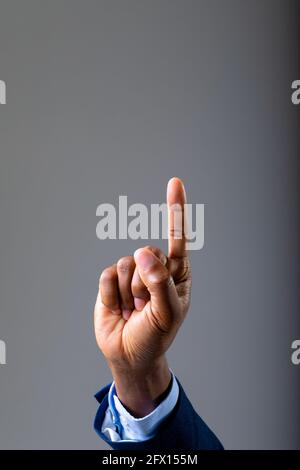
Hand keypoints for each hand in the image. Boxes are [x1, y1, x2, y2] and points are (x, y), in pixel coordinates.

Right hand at [94, 177, 191, 415]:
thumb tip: (144, 252)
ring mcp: (132, 273)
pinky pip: (108, 274)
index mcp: (176, 272)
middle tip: (145, 307)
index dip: (175, 210)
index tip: (175, 182)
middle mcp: (155, 267)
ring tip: (133, 310)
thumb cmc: (155, 335)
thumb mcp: (166, 314)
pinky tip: (117, 308)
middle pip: (147, 253)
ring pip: (126, 264)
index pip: (177, 237)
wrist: (129, 354)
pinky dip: (111, 295)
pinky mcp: (112, 279)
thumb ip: (159, 282)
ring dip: (127, 293)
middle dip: (144, 284)